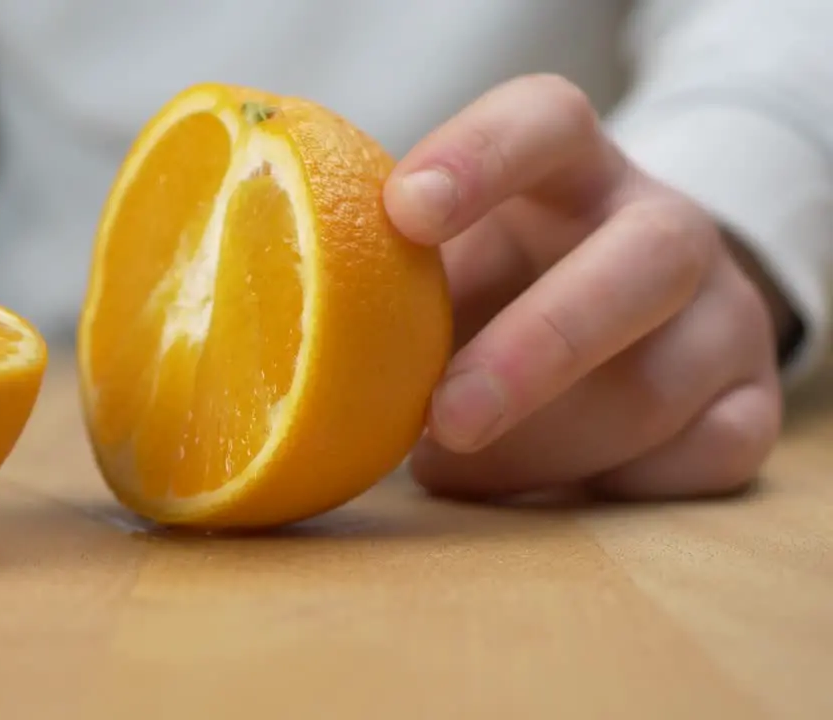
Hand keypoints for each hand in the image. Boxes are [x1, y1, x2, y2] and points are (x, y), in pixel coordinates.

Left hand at [382, 74, 785, 500]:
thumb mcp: (451, 263)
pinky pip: (704, 458)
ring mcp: (725, 312)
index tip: (405, 212)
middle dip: (536, 348)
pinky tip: (546, 484)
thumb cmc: (503, 283)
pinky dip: (609, 485)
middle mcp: (665, 226)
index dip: (481, 156)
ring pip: (658, 387)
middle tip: (446, 420)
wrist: (633, 316)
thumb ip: (396, 286)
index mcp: (574, 168)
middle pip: (639, 261)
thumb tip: (296, 345)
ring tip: (455, 471)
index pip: (547, 123)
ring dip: (543, 447)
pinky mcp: (752, 398)